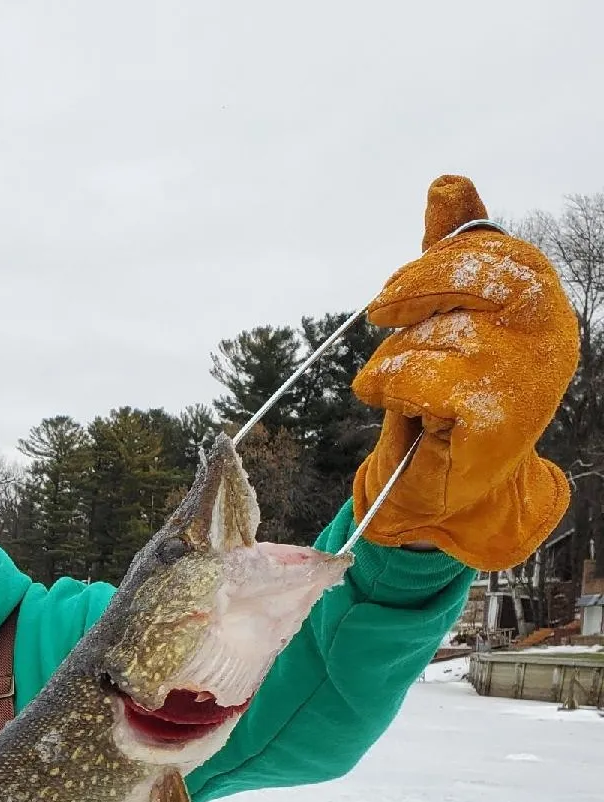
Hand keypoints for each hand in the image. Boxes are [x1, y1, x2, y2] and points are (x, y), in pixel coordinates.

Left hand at [351, 174, 578, 570]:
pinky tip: (405, 412)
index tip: (392, 291)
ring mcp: (527, 375)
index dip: (438, 261)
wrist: (446, 491)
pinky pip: (419, 376)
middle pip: (476, 276)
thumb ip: (449, 255)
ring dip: (397, 358)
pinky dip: (391, 388)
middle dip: (414, 290)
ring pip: (435, 332)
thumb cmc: (445, 401)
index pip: (498, 252)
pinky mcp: (494, 415)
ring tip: (407, 390)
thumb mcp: (446, 318)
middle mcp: (550, 334)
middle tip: (380, 314)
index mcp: (542, 307)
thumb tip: (448, 181)